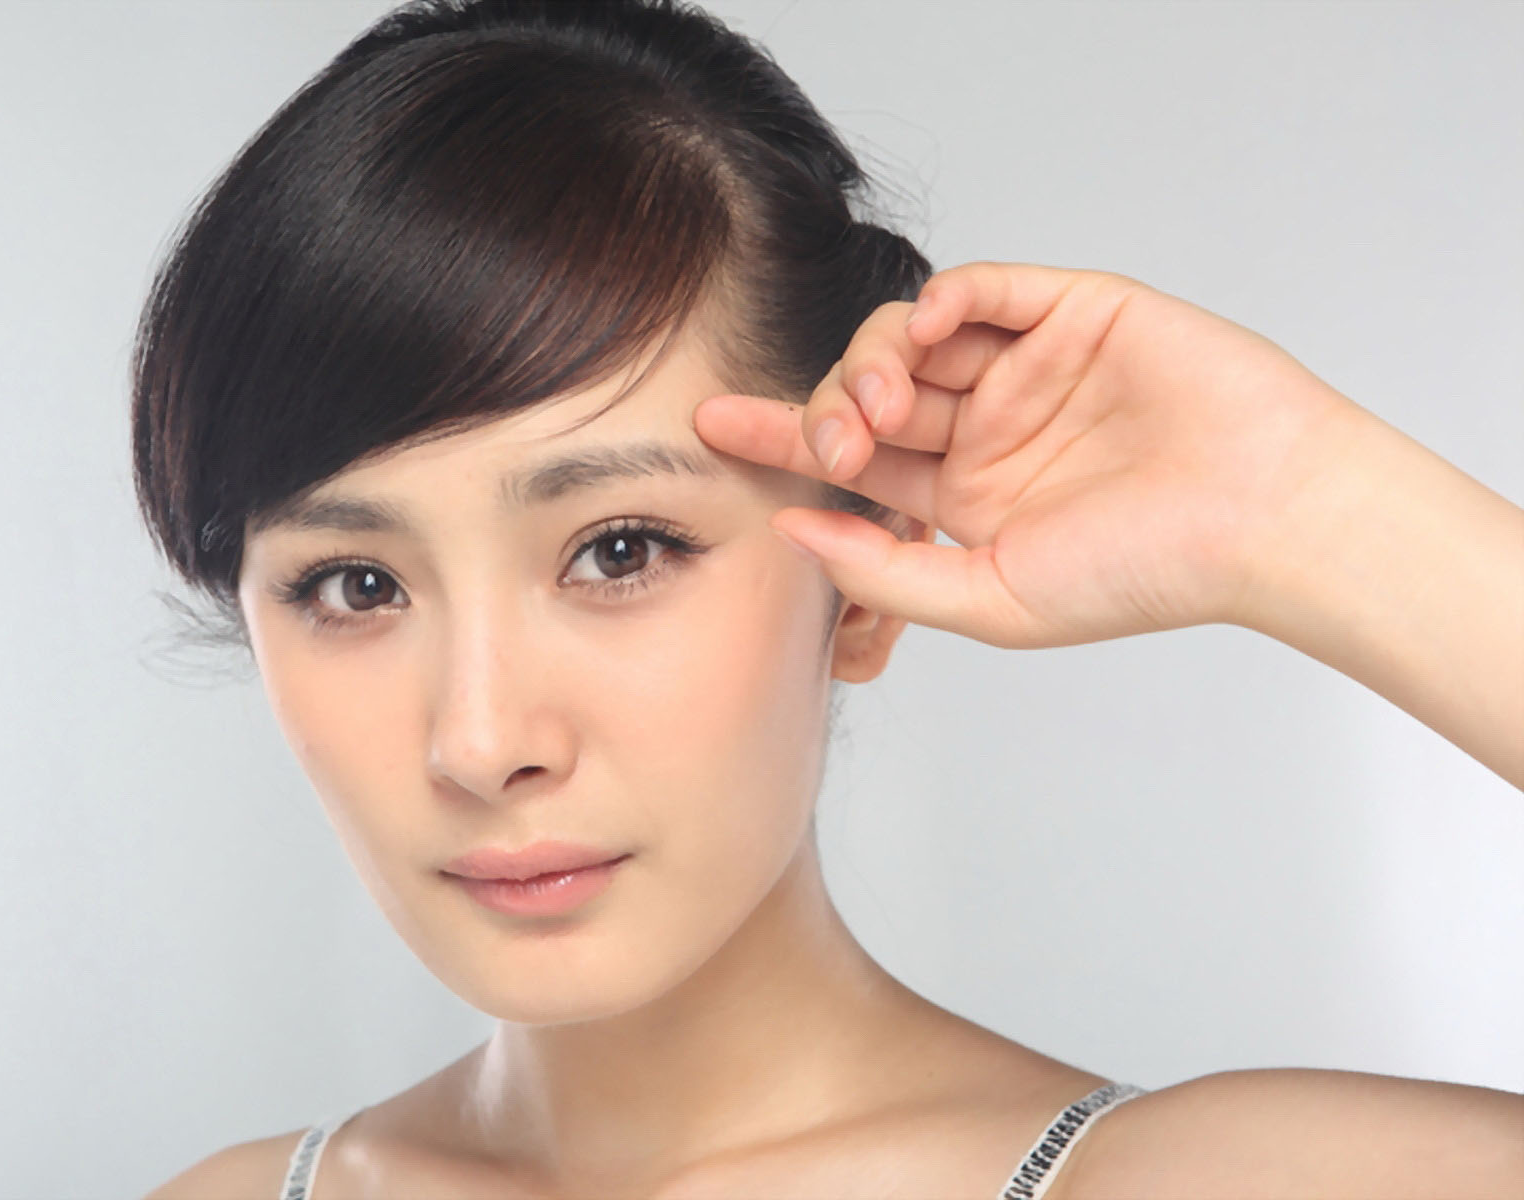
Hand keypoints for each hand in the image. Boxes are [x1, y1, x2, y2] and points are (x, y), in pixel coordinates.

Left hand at [691, 261, 1367, 648]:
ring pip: (913, 337)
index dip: (781, 438)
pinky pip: (985, 289)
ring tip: (884, 398)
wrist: (1264, 519)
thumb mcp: (993, 597)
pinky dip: (942, 299)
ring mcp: (1026, 368)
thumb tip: (791, 532)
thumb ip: (885, 569)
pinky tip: (923, 330)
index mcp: (964, 499)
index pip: (853, 461)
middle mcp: (986, 429)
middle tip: (836, 436)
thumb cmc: (1144, 572)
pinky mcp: (1072, 313)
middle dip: (830, 406)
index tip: (713, 428)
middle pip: (870, 393)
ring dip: (875, 357)